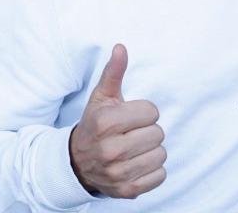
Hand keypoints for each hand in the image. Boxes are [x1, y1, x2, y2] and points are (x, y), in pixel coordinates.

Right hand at [69, 44, 166, 198]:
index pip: (152, 112)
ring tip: (134, 149)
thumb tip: (121, 47)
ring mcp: (118, 173)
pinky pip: (160, 176)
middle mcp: (110, 150)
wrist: (77, 163)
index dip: (143, 113)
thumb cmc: (95, 125)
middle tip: (131, 134)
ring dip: (151, 151)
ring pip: (161, 155)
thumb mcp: (102, 98)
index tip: (129, 118)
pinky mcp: (127, 190)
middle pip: (158, 134)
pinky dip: (153, 170)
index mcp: (106, 123)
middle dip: (148, 132)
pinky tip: (137, 164)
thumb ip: (113, 73)